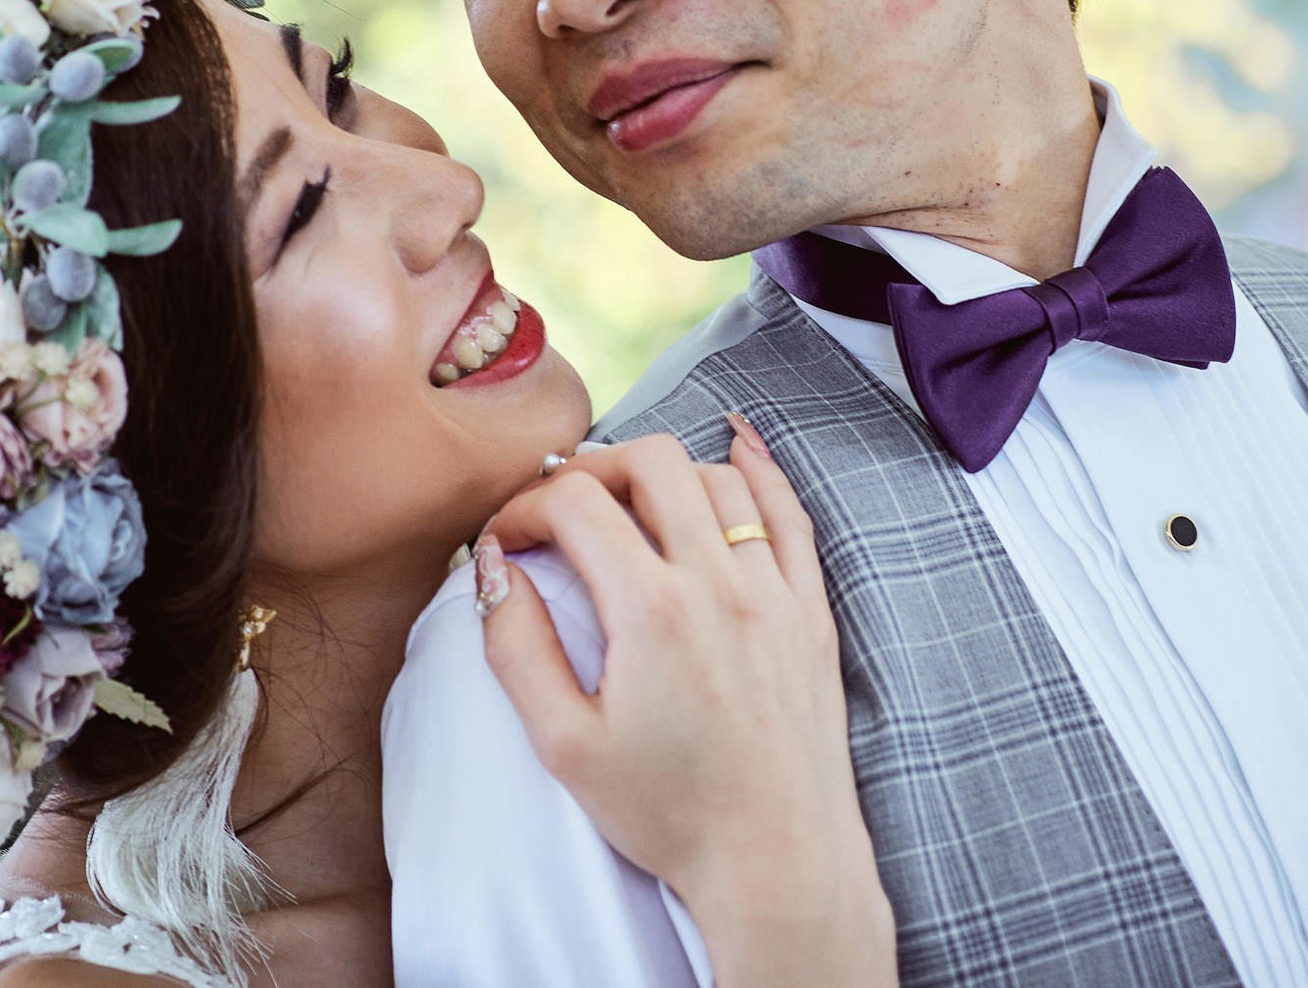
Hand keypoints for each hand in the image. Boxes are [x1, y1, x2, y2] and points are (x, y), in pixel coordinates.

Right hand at [474, 415, 894, 987]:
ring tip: (628, 505)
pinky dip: (759, 470)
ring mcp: (775, 591)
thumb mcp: (565, 746)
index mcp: (651, 612)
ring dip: (664, 473)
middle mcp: (719, 583)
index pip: (577, 503)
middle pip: (650, 461)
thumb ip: (519, 649)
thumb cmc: (669, 812)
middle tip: (562, 507)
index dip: (525, 506)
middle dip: (591, 467)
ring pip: (718, 477)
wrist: (777, 859)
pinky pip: (791, 512)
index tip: (506, 540)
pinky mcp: (811, 610)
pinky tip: (736, 448)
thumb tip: (497, 570)